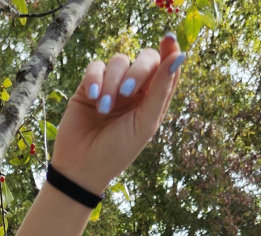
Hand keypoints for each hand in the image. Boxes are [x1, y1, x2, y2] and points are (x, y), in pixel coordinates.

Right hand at [50, 35, 183, 194]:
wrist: (81, 169)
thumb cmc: (117, 151)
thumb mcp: (144, 123)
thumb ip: (161, 90)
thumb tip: (179, 55)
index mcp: (152, 99)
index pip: (165, 67)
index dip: (169, 51)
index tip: (167, 40)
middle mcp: (133, 90)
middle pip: (144, 59)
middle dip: (137, 71)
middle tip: (128, 93)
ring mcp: (111, 87)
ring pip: (118, 62)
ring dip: (112, 84)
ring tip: (103, 110)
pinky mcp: (88, 88)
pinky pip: (95, 67)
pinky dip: (95, 80)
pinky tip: (93, 98)